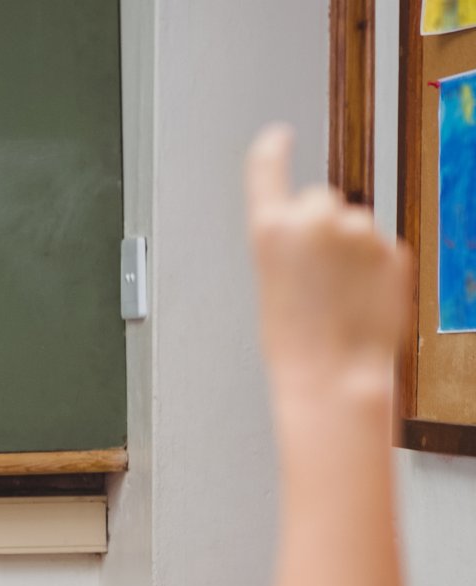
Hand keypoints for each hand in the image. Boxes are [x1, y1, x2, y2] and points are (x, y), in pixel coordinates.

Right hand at [245, 125, 408, 395]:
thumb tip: (321, 230)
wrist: (334, 373)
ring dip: (350, 252)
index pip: (268, 169)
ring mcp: (359, 231)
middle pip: (321, 200)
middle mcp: (315, 219)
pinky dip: (373, 270)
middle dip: (322, 227)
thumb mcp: (272, 282)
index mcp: (272, 228)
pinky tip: (360, 300)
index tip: (278, 137)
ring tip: (338, 296)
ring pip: (355, 226)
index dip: (273, 150)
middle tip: (316, 273)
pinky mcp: (393, 248)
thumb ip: (291, 243)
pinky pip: (381, 249)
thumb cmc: (296, 341)